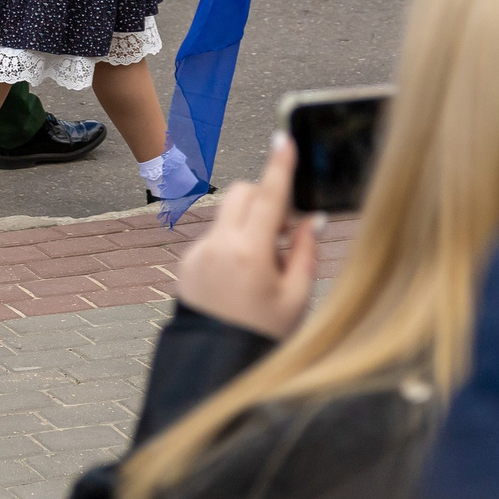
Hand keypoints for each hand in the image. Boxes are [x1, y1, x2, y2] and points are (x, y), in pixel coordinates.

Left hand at [172, 136, 321, 340]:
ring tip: (264, 267)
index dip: (280, 167)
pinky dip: (232, 245)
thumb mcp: (296, 297)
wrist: (216, 359)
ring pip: (228, 217)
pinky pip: (214, 238)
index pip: (269, 198)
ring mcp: (198, 252)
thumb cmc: (263, 333)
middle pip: (242, 195)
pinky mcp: (187, 260)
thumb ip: (305, 252)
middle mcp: (218, 245)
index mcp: (250, 253)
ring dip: (249, 226)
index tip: (284, 139)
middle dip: (264, 199)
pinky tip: (241, 279)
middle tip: (286, 230)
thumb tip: (311, 218)